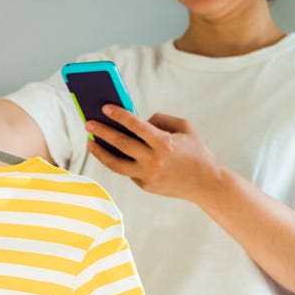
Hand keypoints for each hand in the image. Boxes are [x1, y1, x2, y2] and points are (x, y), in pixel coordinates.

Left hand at [86, 105, 222, 203]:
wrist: (206, 183)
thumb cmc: (196, 152)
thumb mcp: (184, 128)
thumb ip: (161, 120)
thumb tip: (138, 121)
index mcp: (164, 144)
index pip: (136, 126)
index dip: (119, 115)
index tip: (105, 108)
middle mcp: (154, 161)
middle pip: (121, 145)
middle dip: (102, 132)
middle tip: (88, 123)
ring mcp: (148, 176)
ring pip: (116, 164)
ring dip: (100, 153)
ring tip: (90, 143)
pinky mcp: (145, 186)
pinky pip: (128, 171)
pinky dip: (119, 161)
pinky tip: (110, 153)